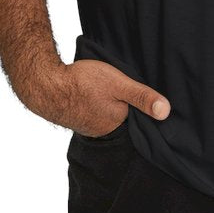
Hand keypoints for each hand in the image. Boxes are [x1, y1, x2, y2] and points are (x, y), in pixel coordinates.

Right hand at [16, 55, 171, 136]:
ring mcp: (89, 125)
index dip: (144, 109)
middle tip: (130, 91)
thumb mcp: (119, 84)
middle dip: (128, 108)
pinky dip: (98, 105)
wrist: (46, 84)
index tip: (149, 98)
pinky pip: (95, 113)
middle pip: (123, 117)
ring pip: (108, 115)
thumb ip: (142, 96)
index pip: (138, 119)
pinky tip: (96, 95)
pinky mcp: (78, 117)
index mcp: (117, 123)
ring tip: (113, 93)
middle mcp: (104, 130)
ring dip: (111, 105)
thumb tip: (166, 112)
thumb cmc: (84, 82)